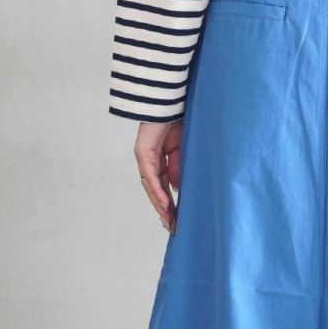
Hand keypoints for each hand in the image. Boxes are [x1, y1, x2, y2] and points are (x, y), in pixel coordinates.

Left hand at [134, 119, 182, 233]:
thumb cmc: (179, 121)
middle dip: (164, 210)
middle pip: (155, 191)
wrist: (171, 100)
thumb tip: (177, 189)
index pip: (164, 187)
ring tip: (169, 221)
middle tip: (173, 228)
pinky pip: (150, 176)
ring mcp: (145, 157)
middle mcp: (150, 162)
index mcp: (160, 161)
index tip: (178, 220)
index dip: (170, 204)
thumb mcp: (184, 150)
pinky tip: (164, 204)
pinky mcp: (143, 152)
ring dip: (160, 205)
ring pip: (151, 187)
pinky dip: (157, 191)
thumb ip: (179, 168)